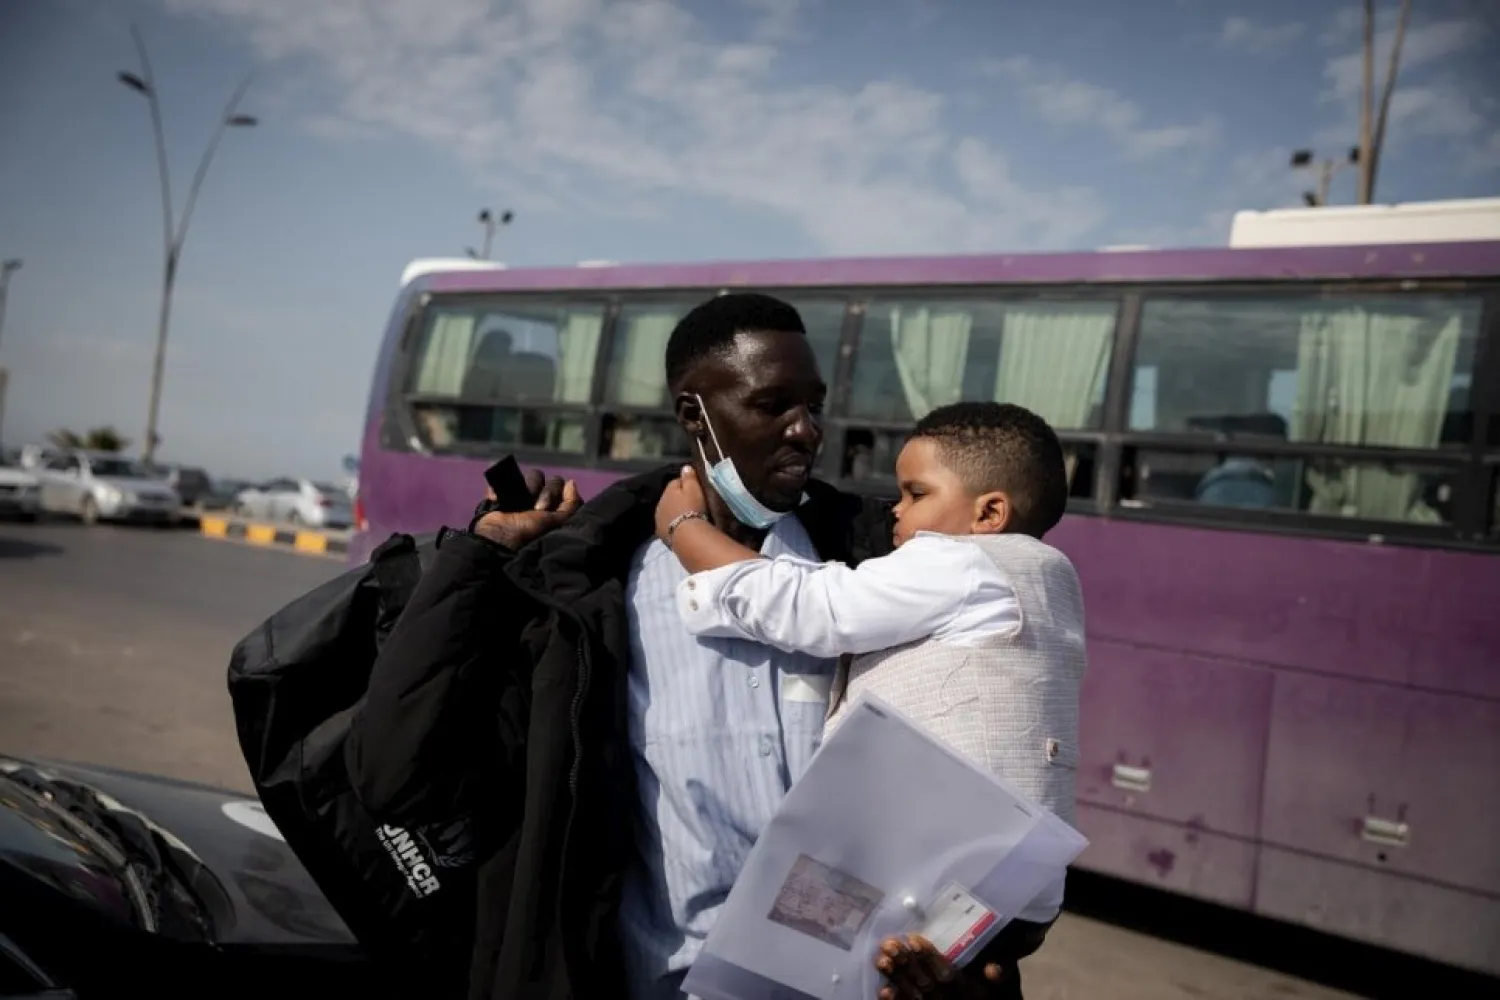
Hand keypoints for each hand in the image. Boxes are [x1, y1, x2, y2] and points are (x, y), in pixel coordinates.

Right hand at [473, 468, 581, 549]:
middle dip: (546, 494)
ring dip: (528, 489)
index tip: (547, 510)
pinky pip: (507, 478)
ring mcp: (522, 495)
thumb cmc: (530, 534)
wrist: (498, 539)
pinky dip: (502, 488)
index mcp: (554, 508)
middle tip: (537, 510)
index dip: (557, 494)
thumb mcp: (558, 522)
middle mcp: (540, 500)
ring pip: (534, 475)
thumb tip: (571, 482)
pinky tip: (499, 500)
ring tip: (519, 505)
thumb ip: (571, 504)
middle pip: (551, 480)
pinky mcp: (503, 492)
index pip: (563, 486)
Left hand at [655, 465, 706, 541]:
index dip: (687, 485)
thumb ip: (689, 477)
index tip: (696, 489)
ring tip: (688, 517)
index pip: (676, 482)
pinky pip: (668, 525)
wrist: (686, 536)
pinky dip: (674, 524)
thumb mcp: (694, 489)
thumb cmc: (693, 508)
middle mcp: (660, 504)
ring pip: (668, 511)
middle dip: (679, 499)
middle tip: (693, 504)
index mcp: (668, 491)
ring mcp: (659, 520)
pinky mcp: (662, 534)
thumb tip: (685, 467)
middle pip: (670, 498)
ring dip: (675, 512)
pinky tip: (682, 528)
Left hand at [874, 935, 1005, 999]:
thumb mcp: (1006, 985)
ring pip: (914, 995)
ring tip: (881, 961)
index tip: (913, 938)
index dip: (930, 957)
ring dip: (897, 979)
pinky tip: (883, 990)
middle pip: (926, 983)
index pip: (947, 973)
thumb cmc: (998, 996)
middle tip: (889, 945)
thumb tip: (993, 968)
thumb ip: (1000, 975)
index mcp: (968, 989)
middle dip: (907, 964)